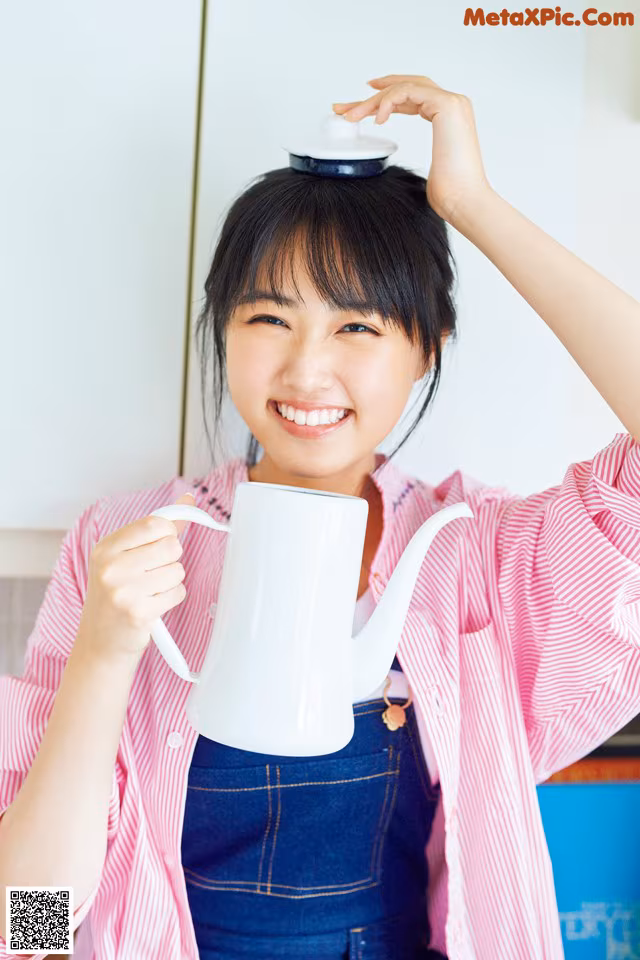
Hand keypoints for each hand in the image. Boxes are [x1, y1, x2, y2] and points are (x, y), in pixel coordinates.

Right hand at [75, 492, 195, 663]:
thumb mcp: (125, 558)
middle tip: (152, 574)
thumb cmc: (116, 596)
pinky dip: (171, 599)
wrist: (100, 644)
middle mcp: (111, 567)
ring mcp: (123, 590)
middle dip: (170, 560)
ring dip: (171, 582)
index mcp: (105, 548)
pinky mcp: (139, 613)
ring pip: (177, 570)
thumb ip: (157, 528)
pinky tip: (153, 606)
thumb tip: (188, 499)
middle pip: (171, 546)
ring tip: (150, 592)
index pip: (155, 524)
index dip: (168, 533)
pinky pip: (177, 592)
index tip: (164, 542)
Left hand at [333, 74, 492, 226]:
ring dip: (373, 100)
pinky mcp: (447, 105)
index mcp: (448, 117)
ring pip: (404, 87)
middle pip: (406, 88)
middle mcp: (452, 104)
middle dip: (372, 96)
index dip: (384, 98)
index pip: (411, 98)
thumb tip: (387, 161)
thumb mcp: (423, 169)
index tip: (360, 105)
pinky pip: (408, 91)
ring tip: (352, 116)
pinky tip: (377, 120)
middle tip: (343, 107)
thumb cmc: (449, 193)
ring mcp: (452, 102)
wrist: (464, 200)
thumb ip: (412, 155)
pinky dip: (389, 101)